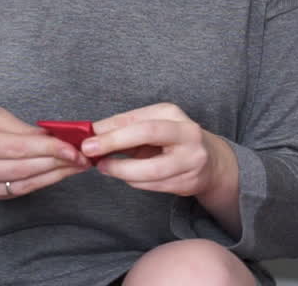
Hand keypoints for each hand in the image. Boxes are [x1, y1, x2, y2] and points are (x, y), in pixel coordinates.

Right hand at [0, 106, 90, 198]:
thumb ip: (23, 129)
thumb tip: (53, 138)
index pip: (19, 148)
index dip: (49, 150)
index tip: (74, 149)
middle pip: (25, 169)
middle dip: (58, 163)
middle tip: (83, 157)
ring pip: (25, 184)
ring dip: (55, 176)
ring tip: (77, 166)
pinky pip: (20, 192)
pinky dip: (43, 182)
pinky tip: (60, 173)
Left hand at [82, 102, 232, 198]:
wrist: (211, 161)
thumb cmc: (171, 140)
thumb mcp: (151, 125)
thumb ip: (124, 128)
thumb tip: (92, 132)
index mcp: (173, 113)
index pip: (138, 118)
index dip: (110, 128)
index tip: (87, 137)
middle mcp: (186, 133)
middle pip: (148, 133)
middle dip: (115, 142)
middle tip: (90, 151)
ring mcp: (191, 159)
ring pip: (149, 169)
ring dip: (121, 170)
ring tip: (105, 167)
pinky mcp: (189, 181)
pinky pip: (153, 185)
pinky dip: (134, 181)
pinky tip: (126, 176)